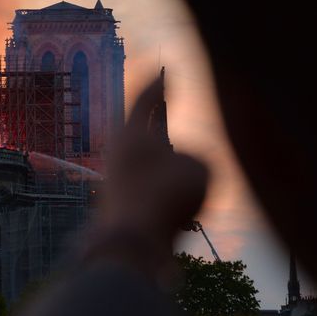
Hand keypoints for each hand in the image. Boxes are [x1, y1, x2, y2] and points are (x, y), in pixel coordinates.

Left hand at [84, 75, 208, 286]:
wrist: (132, 243)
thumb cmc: (165, 196)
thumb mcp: (201, 169)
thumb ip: (197, 160)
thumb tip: (183, 173)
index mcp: (131, 132)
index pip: (146, 98)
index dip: (159, 84)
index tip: (165, 72)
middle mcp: (118, 153)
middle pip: (146, 133)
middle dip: (163, 131)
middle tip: (174, 128)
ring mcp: (116, 180)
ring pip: (151, 168)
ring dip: (172, 174)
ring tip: (188, 196)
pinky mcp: (119, 206)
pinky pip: (152, 195)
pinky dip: (168, 200)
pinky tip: (180, 220)